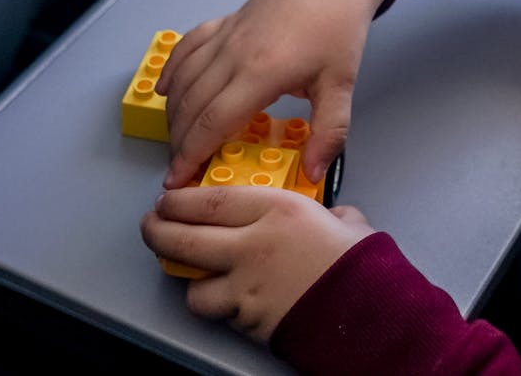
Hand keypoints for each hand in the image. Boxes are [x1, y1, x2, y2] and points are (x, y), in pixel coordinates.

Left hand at [141, 186, 375, 342]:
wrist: (368, 312)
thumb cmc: (362, 264)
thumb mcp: (345, 222)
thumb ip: (327, 214)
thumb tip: (331, 216)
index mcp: (277, 210)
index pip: (208, 200)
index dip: (179, 200)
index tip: (168, 199)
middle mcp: (252, 245)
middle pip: (184, 238)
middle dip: (157, 231)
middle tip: (152, 226)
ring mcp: (245, 286)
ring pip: (192, 284)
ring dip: (188, 279)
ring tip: (194, 273)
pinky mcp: (246, 320)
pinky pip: (218, 312)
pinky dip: (218, 306)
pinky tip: (227, 300)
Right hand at [157, 0, 395, 186]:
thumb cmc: (340, 31)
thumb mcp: (342, 85)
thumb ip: (329, 132)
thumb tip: (313, 175)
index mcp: (261, 73)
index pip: (213, 122)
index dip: (191, 154)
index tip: (176, 180)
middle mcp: (234, 53)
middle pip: (192, 105)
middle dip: (179, 141)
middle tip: (178, 168)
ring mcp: (226, 34)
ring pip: (185, 78)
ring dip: (173, 112)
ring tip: (176, 140)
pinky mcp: (225, 21)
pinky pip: (187, 47)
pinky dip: (172, 70)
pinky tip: (165, 90)